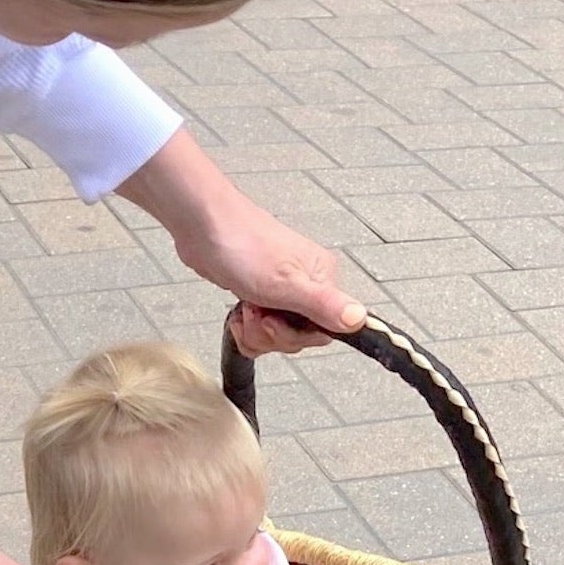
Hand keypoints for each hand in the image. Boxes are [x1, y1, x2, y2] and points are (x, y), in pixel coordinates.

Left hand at [116, 131, 363, 356]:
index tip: (276, 323)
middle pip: (300, 336)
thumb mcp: (287, 283)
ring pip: (278, 335)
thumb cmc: (244, 246)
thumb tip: (360, 319)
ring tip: (245, 310)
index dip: (298, 336)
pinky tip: (237, 315)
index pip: (327, 329)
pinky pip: (261, 329)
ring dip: (256, 333)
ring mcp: (282, 291)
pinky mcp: (260, 295)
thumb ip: (324, 305)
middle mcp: (308, 285)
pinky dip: (246, 329)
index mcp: (323, 279)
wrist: (203, 228)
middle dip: (273, 335)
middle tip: (257, 314)